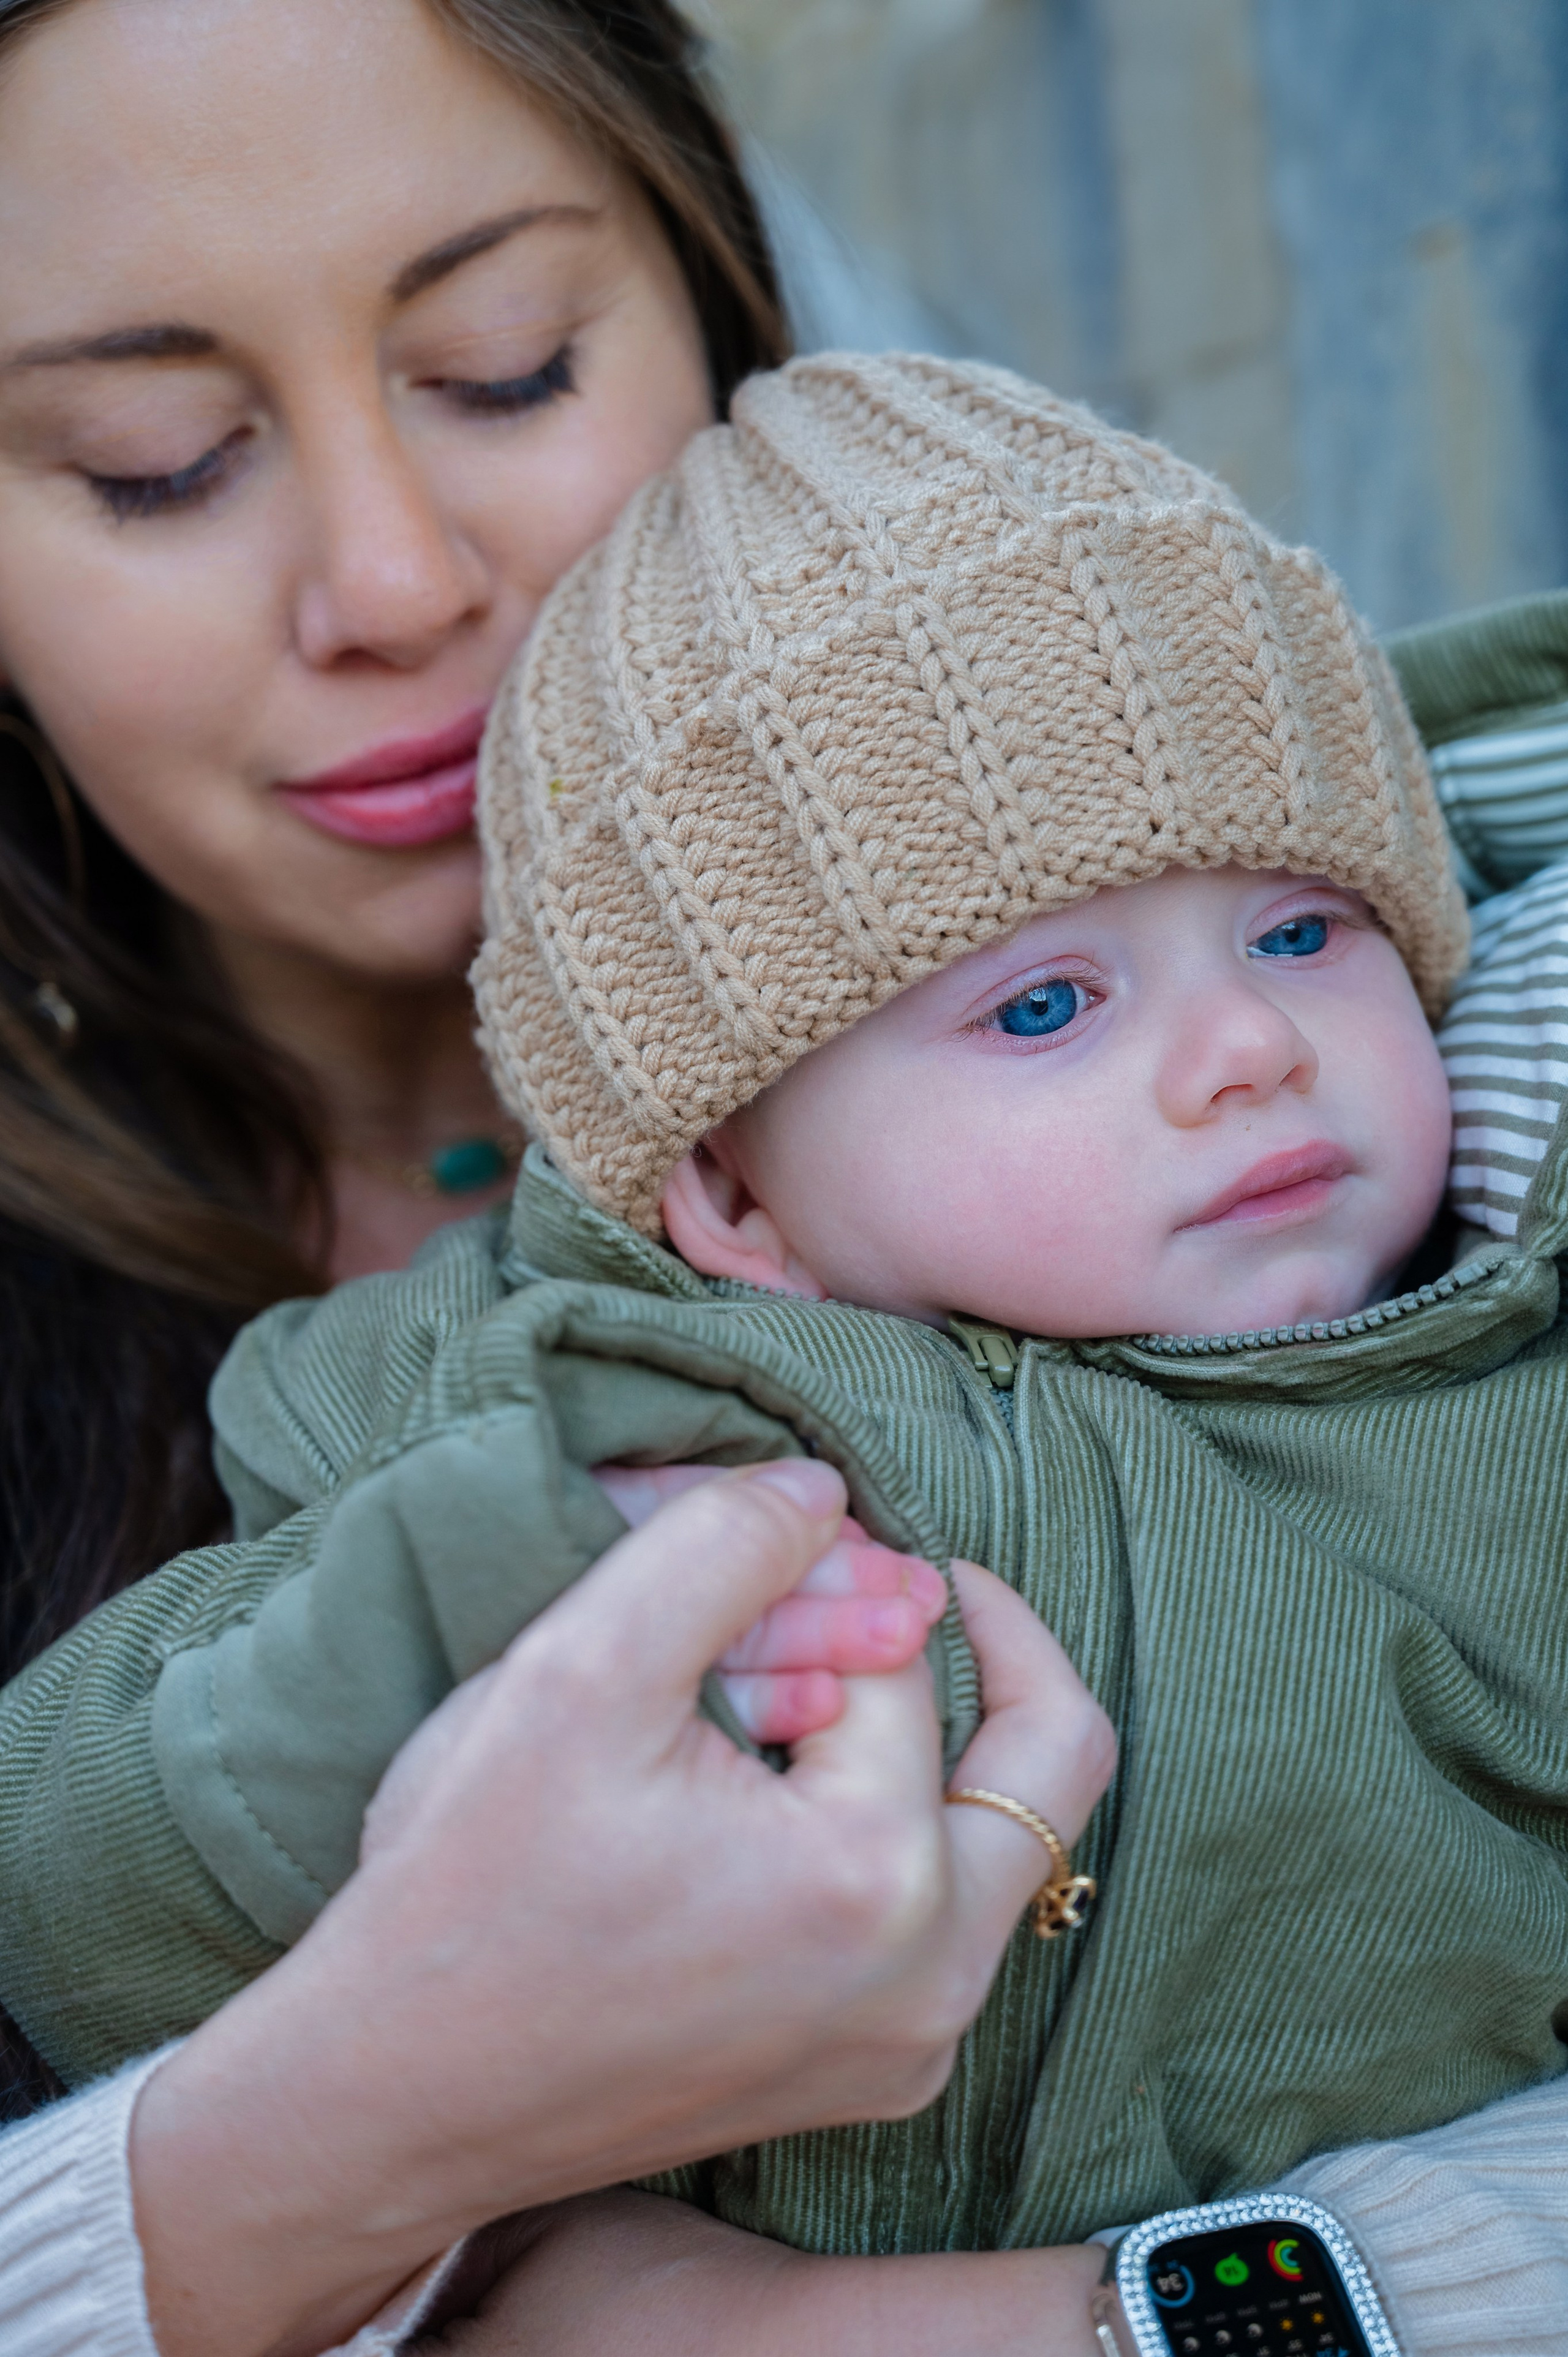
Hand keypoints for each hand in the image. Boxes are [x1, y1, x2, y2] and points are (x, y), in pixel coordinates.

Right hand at [132, 1462, 1113, 2356]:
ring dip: (931, 1737)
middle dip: (981, 1643)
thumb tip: (824, 1492)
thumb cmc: (471, 1889)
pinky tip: (793, 1783)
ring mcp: (909, 2048)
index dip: (831, 1578)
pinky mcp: (870, 2077)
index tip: (755, 1559)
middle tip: (893, 1584)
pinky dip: (896, 1824)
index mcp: (876, 1879)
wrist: (393, 2097)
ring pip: (1002, 1838)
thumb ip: (720, 1544)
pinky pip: (946, 1917)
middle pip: (1051, 1754)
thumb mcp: (578, 1666)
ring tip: (813, 1688)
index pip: (906, 1654)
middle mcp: (931, 1985)